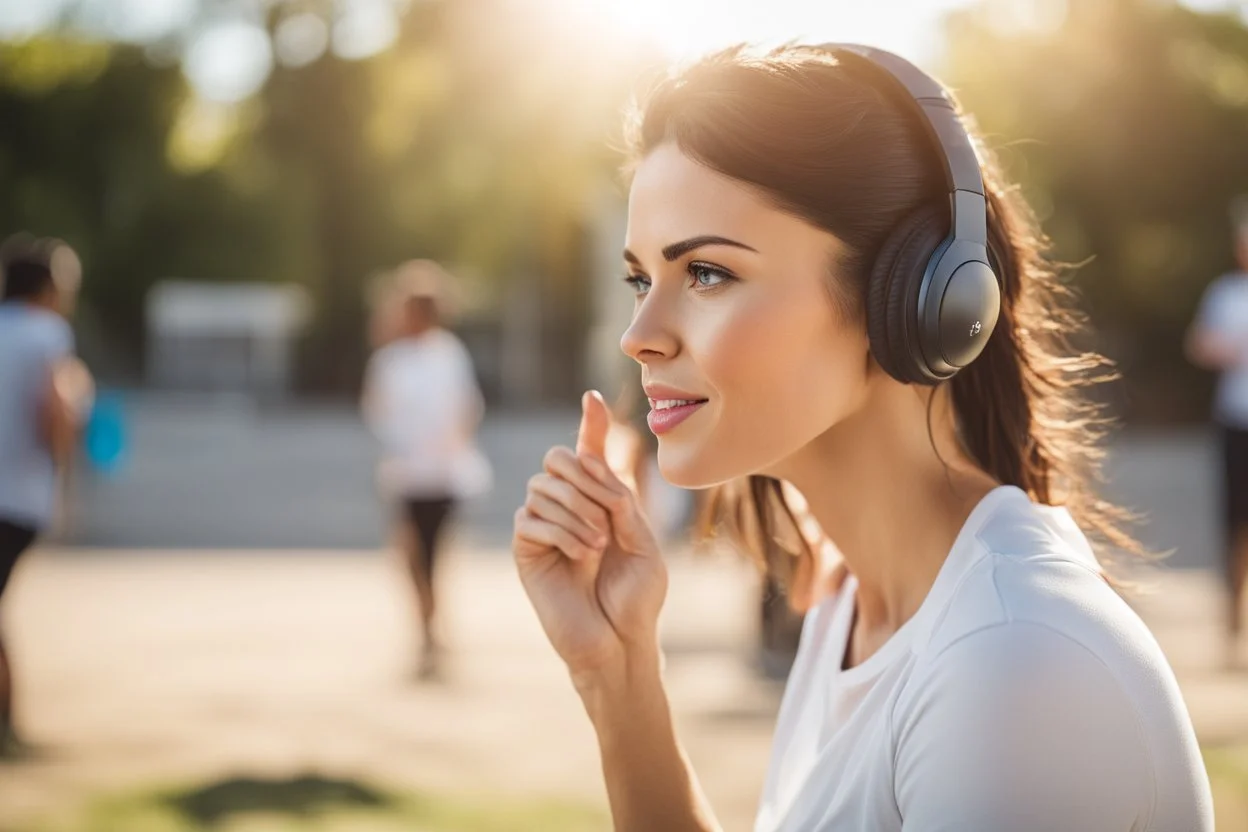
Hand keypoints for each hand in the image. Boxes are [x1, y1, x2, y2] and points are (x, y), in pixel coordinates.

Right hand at [513, 390, 667, 679]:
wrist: (620, 640)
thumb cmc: (637, 598)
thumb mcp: (644, 542)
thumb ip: (622, 501)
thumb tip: (592, 464)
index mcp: (602, 501)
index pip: (590, 453)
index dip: (591, 425)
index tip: (593, 398)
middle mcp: (568, 507)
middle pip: (557, 459)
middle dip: (585, 477)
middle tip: (610, 513)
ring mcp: (544, 527)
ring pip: (543, 486)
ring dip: (576, 510)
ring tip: (598, 544)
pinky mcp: (526, 550)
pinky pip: (531, 518)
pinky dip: (560, 531)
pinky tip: (581, 554)